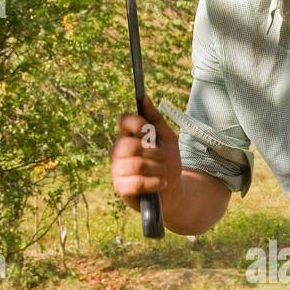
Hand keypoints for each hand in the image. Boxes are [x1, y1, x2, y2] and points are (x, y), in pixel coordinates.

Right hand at [110, 94, 181, 210]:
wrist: (172, 191)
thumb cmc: (168, 163)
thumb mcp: (168, 140)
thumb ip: (156, 120)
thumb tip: (144, 98)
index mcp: (128, 136)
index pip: (123, 121)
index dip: (136, 124)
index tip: (148, 131)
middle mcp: (118, 152)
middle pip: (130, 145)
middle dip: (154, 153)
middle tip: (162, 159)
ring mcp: (117, 170)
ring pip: (137, 164)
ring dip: (157, 169)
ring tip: (163, 173)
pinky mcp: (121, 188)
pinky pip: (137, 182)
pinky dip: (155, 183)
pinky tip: (160, 184)